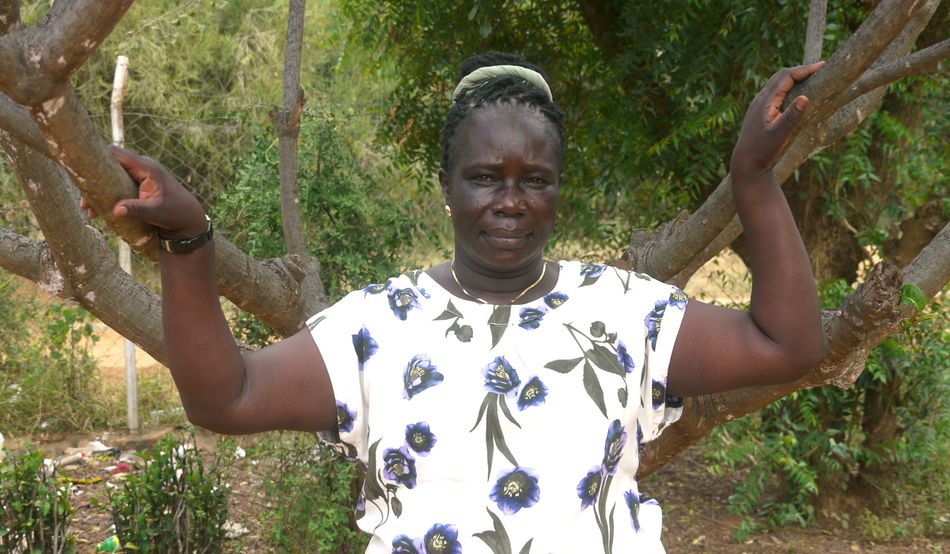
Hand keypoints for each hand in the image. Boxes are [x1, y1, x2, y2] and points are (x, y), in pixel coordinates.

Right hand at [82, 146, 206, 237]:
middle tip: (84, 201)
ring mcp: (138, 176)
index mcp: (146, 168)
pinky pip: (116, 186)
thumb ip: (137, 209)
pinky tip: (97, 212)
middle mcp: (140, 168)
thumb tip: (115, 210)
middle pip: (109, 166)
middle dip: (93, 181)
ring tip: (88, 210)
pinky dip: (106, 197)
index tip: (80, 167)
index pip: (117, 154)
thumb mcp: (156, 212)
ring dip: (98, 192)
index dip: (97, 156)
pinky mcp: (136, 186)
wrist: (188, 220)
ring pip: (110, 178)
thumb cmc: (176, 214)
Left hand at [730, 62, 823, 177]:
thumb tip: (805, 97)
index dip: (804, 70)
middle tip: (820, 68)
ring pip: (776, 83)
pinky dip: (788, 86)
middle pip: (780, 76)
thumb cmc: (762, 150)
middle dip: (800, 70)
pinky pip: (775, 91)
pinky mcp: (759, 111)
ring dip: (793, 77)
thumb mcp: (780, 134)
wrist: (745, 163)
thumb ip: (792, 116)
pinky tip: (796, 92)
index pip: (785, 76)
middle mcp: (760, 99)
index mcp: (765, 101)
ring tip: (811, 76)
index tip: (822, 66)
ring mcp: (758, 105)